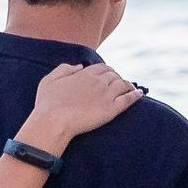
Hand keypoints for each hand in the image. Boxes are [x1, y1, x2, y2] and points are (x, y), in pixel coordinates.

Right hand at [20, 63, 144, 152]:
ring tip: (130, 88)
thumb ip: (64, 69)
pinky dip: (135, 95)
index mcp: (85, 74)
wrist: (53, 122)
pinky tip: (139, 94)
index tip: (108, 76)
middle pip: (114, 75)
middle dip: (117, 77)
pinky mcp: (111, 109)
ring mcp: (106, 95)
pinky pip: (128, 99)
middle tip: (119, 84)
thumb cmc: (47, 104)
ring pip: (123, 85)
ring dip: (127, 85)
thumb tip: (80, 66)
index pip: (102, 68)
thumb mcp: (49, 80)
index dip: (107, 71)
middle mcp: (98, 81)